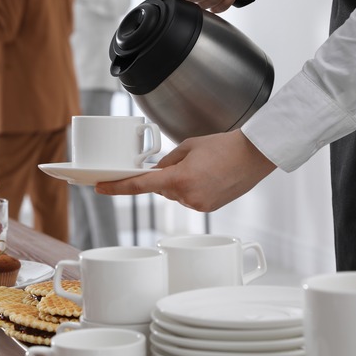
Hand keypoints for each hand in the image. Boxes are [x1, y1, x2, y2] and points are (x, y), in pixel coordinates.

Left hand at [95, 130, 275, 211]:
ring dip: (180, 182)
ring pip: (175, 194)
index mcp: (179, 178)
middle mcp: (187, 196)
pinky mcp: (208, 209)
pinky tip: (209, 177)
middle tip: (186, 162)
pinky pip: (189, 199)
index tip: (100, 188)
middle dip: (165, 176)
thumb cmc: (224, 146)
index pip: (140, 185)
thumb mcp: (187, 147)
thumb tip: (155, 173)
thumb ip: (166, 162)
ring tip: (204, 167)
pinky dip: (192, 188)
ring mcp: (198, 205)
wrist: (255, 155)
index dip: (117, 187)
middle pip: (160, 189)